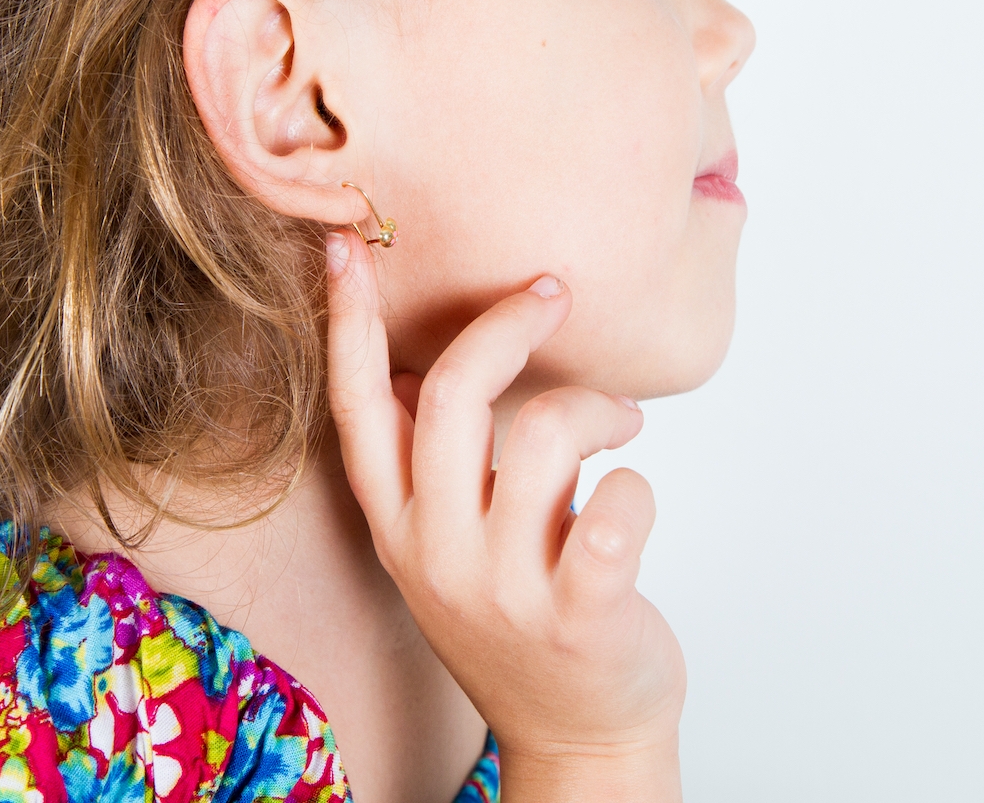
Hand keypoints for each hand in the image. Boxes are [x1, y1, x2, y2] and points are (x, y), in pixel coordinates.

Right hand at [325, 229, 685, 801]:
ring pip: (546, 436)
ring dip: (597, 406)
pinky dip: (639, 483)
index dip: (348, 323)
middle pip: (452, 395)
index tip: (344, 246)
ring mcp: (502, 587)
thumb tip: (415, 367)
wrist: (578, 736)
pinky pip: (617, 512)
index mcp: (397, 523)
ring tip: (620, 423)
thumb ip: (427, 463)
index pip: (357, 406)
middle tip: (553, 293)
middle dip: (507, 324)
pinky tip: (633, 492)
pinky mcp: (577, 613)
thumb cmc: (520, 617)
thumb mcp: (447, 541)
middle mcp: (434, 551)